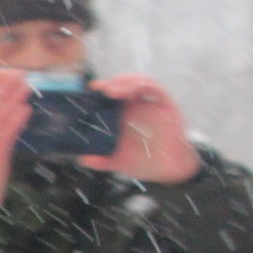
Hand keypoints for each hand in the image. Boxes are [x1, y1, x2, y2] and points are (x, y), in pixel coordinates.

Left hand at [82, 74, 201, 184]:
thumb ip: (103, 161)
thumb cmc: (145, 162)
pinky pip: (156, 90)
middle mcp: (137, 107)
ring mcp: (152, 105)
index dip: (102, 89)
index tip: (91, 89)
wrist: (170, 170)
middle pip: (125, 85)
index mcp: (125, 116)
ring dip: (126, 82)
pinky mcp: (166, 106)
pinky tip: (133, 91)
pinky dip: (144, 86)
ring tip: (112, 90)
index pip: (112, 96)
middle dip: (113, 83)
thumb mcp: (120, 162)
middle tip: (101, 88)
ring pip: (139, 82)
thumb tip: (83, 160)